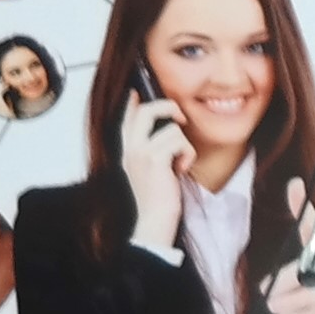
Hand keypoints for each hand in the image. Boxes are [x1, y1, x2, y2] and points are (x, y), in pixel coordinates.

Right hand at [116, 97, 188, 247]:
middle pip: (146, 110)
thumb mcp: (149, 168)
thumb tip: (166, 125)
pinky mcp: (155, 160)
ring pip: (172, 129)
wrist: (154, 222)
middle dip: (168, 107)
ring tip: (179, 162)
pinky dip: (187, 155)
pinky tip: (181, 169)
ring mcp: (141, 154)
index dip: (133, 100)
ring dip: (184, 145)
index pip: (127, 116)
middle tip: (180, 119)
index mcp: (128, 150)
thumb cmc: (158, 196)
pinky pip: (179, 141)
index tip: (137, 91)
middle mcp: (130, 149)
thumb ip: (151, 147)